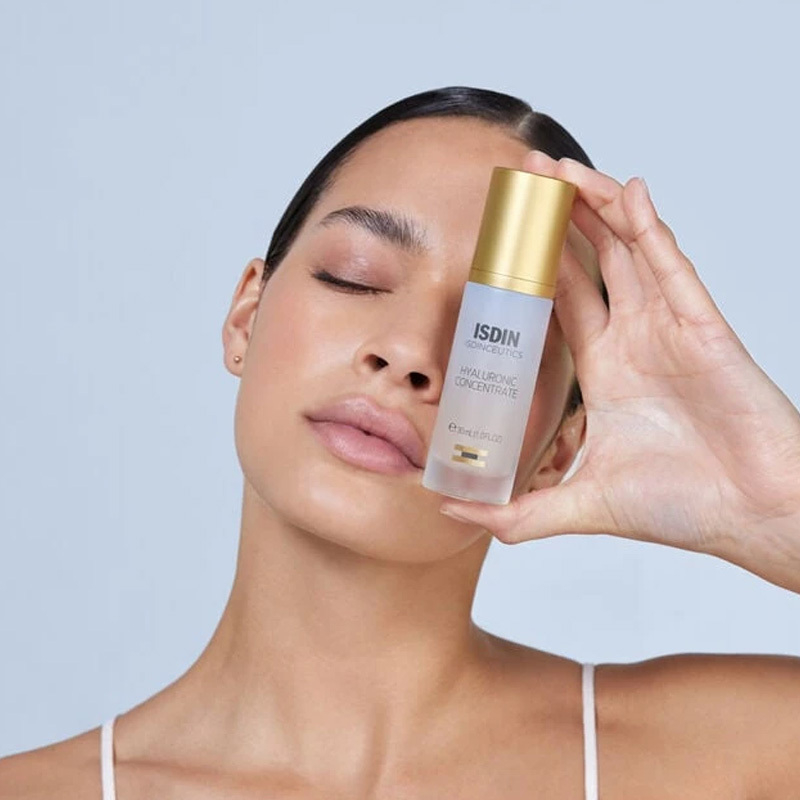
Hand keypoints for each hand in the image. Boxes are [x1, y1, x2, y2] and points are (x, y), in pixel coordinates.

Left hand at [439, 150, 799, 560]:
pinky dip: (650, 227)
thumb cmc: (683, 508)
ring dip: (595, 206)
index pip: (561, 301)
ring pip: (628, 249)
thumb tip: (455, 511)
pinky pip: (672, 265)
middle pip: (592, 261)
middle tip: (524, 178)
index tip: (502, 237)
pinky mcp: (703, 326)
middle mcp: (634, 340)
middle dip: (559, 218)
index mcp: (606, 370)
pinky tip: (627, 192)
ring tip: (557, 169)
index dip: (534, 266)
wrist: (752, 517)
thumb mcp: (581, 504)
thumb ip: (518, 513)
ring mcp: (669, 328)